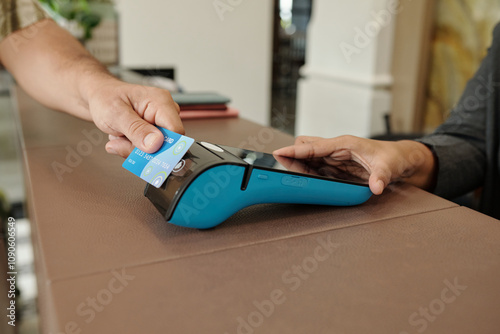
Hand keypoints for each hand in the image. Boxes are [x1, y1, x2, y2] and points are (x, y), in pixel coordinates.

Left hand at [86, 78, 183, 157]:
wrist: (97, 96)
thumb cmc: (105, 97)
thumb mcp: (116, 114)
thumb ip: (136, 129)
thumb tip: (156, 143)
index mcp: (161, 102)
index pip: (176, 132)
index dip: (164, 147)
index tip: (146, 154)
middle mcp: (164, 112)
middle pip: (165, 144)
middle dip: (142, 149)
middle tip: (121, 141)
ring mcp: (159, 122)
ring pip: (155, 150)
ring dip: (134, 149)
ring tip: (119, 136)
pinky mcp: (153, 131)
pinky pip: (148, 149)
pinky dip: (133, 149)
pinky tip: (122, 137)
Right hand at [273, 135, 435, 194]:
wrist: (401, 160)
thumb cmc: (394, 158)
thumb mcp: (389, 167)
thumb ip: (381, 177)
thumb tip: (375, 187)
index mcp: (344, 143)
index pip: (313, 146)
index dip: (294, 150)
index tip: (278, 153)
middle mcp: (336, 149)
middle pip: (305, 147)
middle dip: (292, 155)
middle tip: (281, 166)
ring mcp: (335, 158)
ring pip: (308, 158)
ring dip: (297, 165)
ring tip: (286, 175)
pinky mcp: (336, 167)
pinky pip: (315, 168)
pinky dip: (306, 172)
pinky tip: (302, 179)